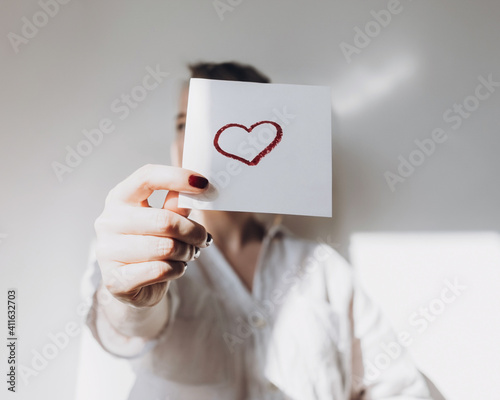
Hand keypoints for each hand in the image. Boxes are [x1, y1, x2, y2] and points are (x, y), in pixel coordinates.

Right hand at [94, 164, 210, 307]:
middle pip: (164, 220)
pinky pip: (160, 270)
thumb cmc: (151, 245)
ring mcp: (107, 252)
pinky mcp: (115, 280)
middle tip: (203, 238)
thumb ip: (176, 206)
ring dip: (187, 252)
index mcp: (119, 198)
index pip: (147, 177)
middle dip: (192, 231)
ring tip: (189, 254)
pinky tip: (176, 268)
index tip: (204, 184)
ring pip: (166, 247)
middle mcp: (108, 221)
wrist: (134, 284)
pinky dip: (177, 269)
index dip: (177, 178)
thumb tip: (195, 187)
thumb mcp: (164, 220)